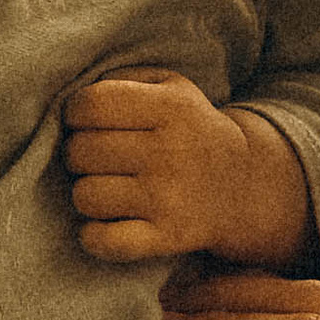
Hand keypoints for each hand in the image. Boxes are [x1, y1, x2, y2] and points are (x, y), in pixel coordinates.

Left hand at [63, 71, 313, 266]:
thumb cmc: (189, 129)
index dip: (75, 113)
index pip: (91, 105)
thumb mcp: (170, 86)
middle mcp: (171, 151)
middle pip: (81, 151)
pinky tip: (105, 223)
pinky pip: (106, 242)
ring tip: (105, 186)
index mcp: (171, 107)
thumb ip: (123, 78)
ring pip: (86, 196)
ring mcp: (170, 198)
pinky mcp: (168, 237)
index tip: (85, 121)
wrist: (243, 183)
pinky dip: (94, 237)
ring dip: (86, 192)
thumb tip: (75, 98)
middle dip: (78, 153)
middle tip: (97, 157)